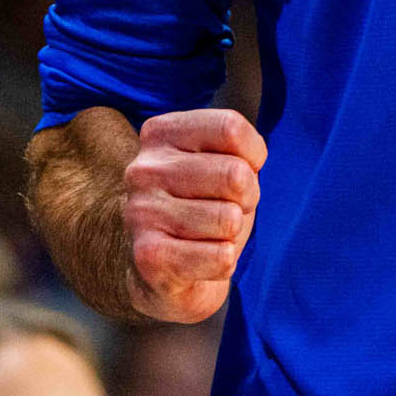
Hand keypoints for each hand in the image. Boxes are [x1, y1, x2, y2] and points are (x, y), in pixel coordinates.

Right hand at [122, 107, 265, 323]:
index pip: (229, 127)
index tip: (244, 168)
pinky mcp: (149, 257)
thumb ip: (237, 149)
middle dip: (247, 197)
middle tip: (226, 208)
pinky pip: (220, 257)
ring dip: (233, 233)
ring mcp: (142, 212)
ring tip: (209, 234)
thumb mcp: (221, 161)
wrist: (162, 269)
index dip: (253, 154)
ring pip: (229, 219)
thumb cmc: (203, 204)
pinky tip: (202, 259)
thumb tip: (243, 172)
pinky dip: (225, 261)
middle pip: (235, 174)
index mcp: (160, 134)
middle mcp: (145, 169)